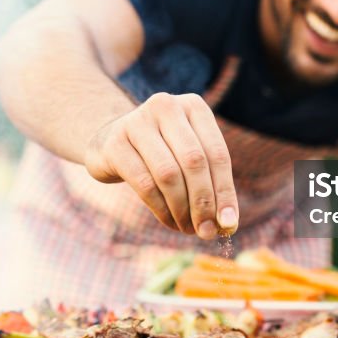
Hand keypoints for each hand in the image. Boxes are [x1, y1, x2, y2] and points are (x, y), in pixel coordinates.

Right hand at [84, 92, 239, 239]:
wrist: (109, 141)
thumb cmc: (160, 152)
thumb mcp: (188, 157)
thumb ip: (210, 184)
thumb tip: (227, 224)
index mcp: (193, 106)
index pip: (217, 153)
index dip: (225, 191)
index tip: (229, 223)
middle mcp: (166, 106)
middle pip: (194, 162)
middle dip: (203, 203)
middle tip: (207, 231)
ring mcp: (137, 122)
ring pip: (169, 174)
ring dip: (182, 209)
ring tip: (187, 228)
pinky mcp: (115, 143)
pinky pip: (145, 183)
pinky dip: (161, 209)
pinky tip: (169, 221)